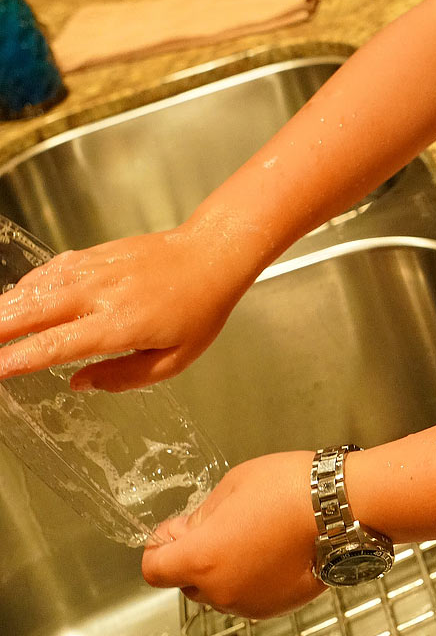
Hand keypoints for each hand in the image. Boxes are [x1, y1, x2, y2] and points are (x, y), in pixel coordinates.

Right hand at [0, 218, 253, 389]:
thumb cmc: (200, 308)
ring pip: (40, 286)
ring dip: (8, 305)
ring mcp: (99, 268)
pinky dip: (31, 282)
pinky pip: (56, 267)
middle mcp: (103, 293)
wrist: (213, 253)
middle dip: (1, 328)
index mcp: (121, 324)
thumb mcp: (174, 360)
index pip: (58, 344)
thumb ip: (124, 377)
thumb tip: (79, 383)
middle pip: (37, 311)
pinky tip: (16, 296)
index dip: (22, 359)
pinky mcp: (99, 253)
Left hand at [142, 451, 321, 618]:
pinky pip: (246, 594)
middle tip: (219, 522)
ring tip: (253, 531)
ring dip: (223, 567)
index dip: (159, 546)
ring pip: (218, 589)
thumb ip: (202, 514)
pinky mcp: (273, 607)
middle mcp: (221, 590)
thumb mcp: (233, 484)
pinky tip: (271, 548)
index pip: (154, 568)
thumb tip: (186, 530)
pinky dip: (250, 576)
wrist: (341, 506)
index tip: (173, 529)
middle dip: (194, 555)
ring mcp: (247, 603)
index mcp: (203, 557)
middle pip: (186, 581)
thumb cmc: (289, 488)